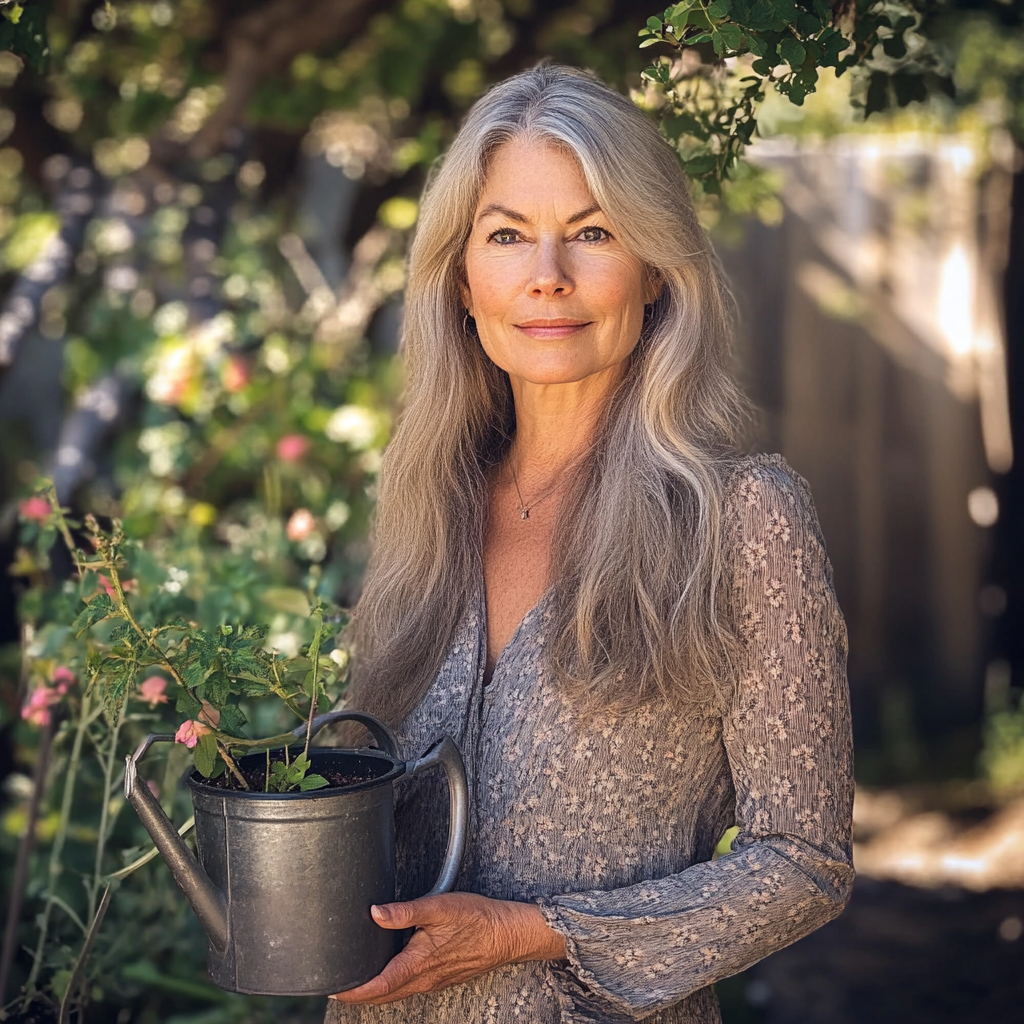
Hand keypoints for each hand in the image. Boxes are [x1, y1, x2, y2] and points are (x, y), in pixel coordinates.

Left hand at [329, 892, 566, 1004]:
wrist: (507, 934)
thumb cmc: (476, 919)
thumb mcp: (438, 907)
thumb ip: (404, 912)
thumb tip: (374, 913)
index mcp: (418, 965)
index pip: (378, 987)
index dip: (353, 991)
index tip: (333, 989)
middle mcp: (424, 980)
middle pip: (384, 995)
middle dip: (360, 994)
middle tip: (338, 985)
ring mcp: (434, 982)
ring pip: (397, 992)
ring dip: (376, 990)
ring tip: (358, 978)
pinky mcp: (442, 977)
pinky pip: (411, 986)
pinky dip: (394, 983)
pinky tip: (392, 968)